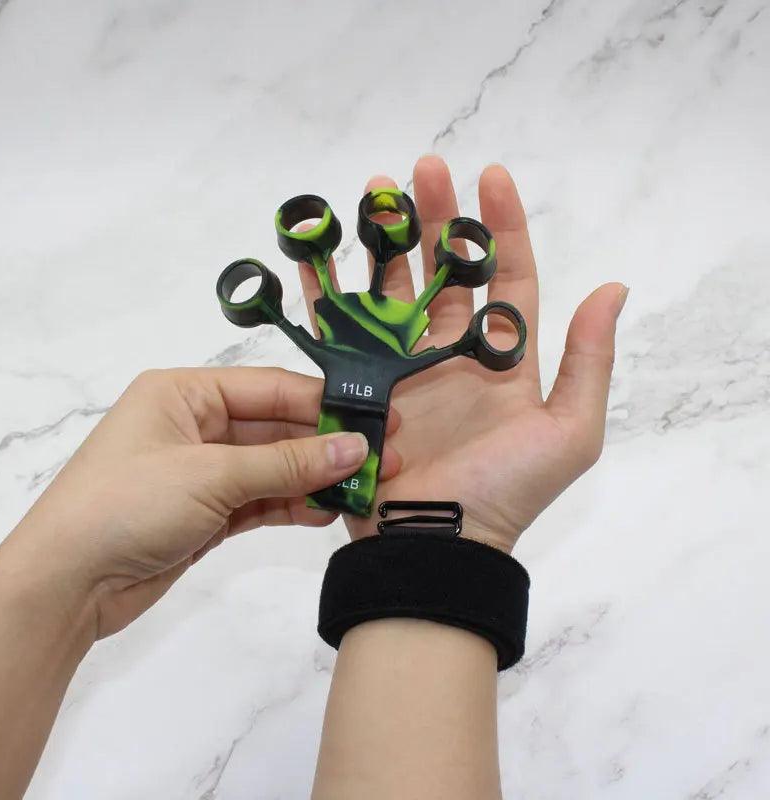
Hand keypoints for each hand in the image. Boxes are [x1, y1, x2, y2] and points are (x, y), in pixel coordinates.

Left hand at [3, 367, 400, 638]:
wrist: (66, 586)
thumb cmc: (128, 505)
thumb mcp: (211, 475)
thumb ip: (287, 463)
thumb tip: (355, 447)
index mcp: (185, 393)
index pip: (269, 388)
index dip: (325, 403)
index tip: (378, 416)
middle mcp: (195, 425)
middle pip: (276, 429)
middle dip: (327, 445)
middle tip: (385, 457)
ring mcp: (202, 472)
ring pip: (272, 467)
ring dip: (316, 478)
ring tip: (368, 487)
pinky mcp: (206, 513)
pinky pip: (259, 500)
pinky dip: (292, 505)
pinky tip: (328, 511)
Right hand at [299, 156, 626, 552]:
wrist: (436, 543)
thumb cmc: (506, 492)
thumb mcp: (570, 431)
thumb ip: (590, 360)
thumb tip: (613, 289)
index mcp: (502, 357)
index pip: (506, 276)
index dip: (501, 227)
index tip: (491, 177)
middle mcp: (452, 353)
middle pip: (444, 270)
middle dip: (435, 218)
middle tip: (421, 170)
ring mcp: (403, 366)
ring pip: (393, 287)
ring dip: (383, 241)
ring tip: (373, 193)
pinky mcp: (360, 383)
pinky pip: (340, 329)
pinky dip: (326, 293)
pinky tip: (316, 255)